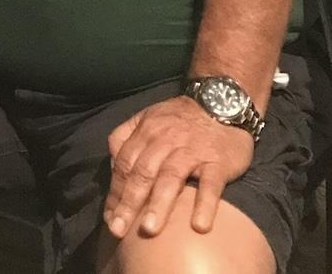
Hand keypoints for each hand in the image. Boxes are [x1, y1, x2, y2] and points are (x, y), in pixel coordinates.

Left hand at [104, 95, 255, 239]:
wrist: (221, 101)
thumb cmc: (180, 118)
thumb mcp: (148, 117)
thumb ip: (126, 137)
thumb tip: (112, 167)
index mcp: (146, 131)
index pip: (124, 163)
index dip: (115, 191)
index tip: (110, 217)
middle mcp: (165, 140)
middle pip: (142, 173)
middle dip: (129, 202)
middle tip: (119, 230)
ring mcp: (191, 151)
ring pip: (171, 177)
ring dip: (159, 204)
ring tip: (150, 230)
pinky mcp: (217, 162)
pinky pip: (210, 184)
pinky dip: (204, 204)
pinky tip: (198, 225)